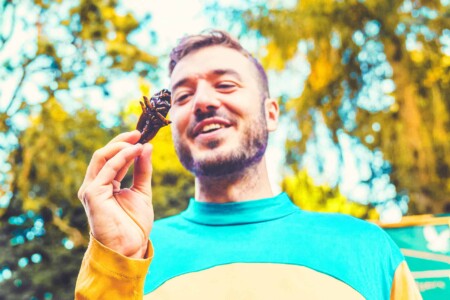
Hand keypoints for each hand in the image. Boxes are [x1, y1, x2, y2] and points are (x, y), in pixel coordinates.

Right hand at [78, 130, 153, 257]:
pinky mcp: (92, 193)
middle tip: (139, 133)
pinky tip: (135, 151)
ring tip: (139, 140)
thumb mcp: (142, 191)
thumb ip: (143, 170)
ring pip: (102, 157)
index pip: (112, 159)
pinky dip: (122, 157)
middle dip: (121, 141)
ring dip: (121, 145)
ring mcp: (91, 189)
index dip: (126, 146)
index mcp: (105, 185)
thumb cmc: (135, 224)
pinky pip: (107, 168)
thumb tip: (147, 147)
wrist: (130, 247)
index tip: (142, 137)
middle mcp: (95, 185)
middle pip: (104, 154)